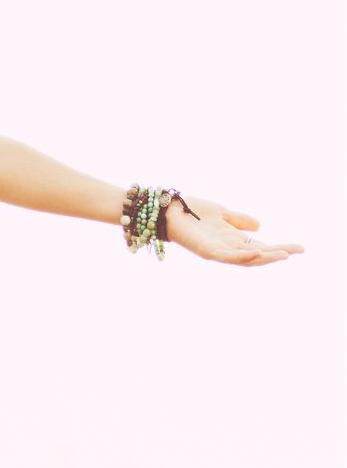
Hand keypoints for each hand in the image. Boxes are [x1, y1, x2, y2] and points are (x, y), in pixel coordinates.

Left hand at [164, 194, 304, 265]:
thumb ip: (239, 220)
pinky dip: (242, 255)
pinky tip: (257, 251)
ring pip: (245, 259)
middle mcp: (226, 248)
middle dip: (278, 253)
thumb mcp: (221, 213)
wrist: (168, 209)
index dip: (279, 247)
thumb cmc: (191, 211)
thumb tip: (260, 226)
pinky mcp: (205, 250)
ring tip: (284, 255)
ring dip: (265, 257)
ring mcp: (216, 251)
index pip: (261, 246)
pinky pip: (226, 256)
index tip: (299, 248)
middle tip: (299, 250)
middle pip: (257, 255)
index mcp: (232, 240)